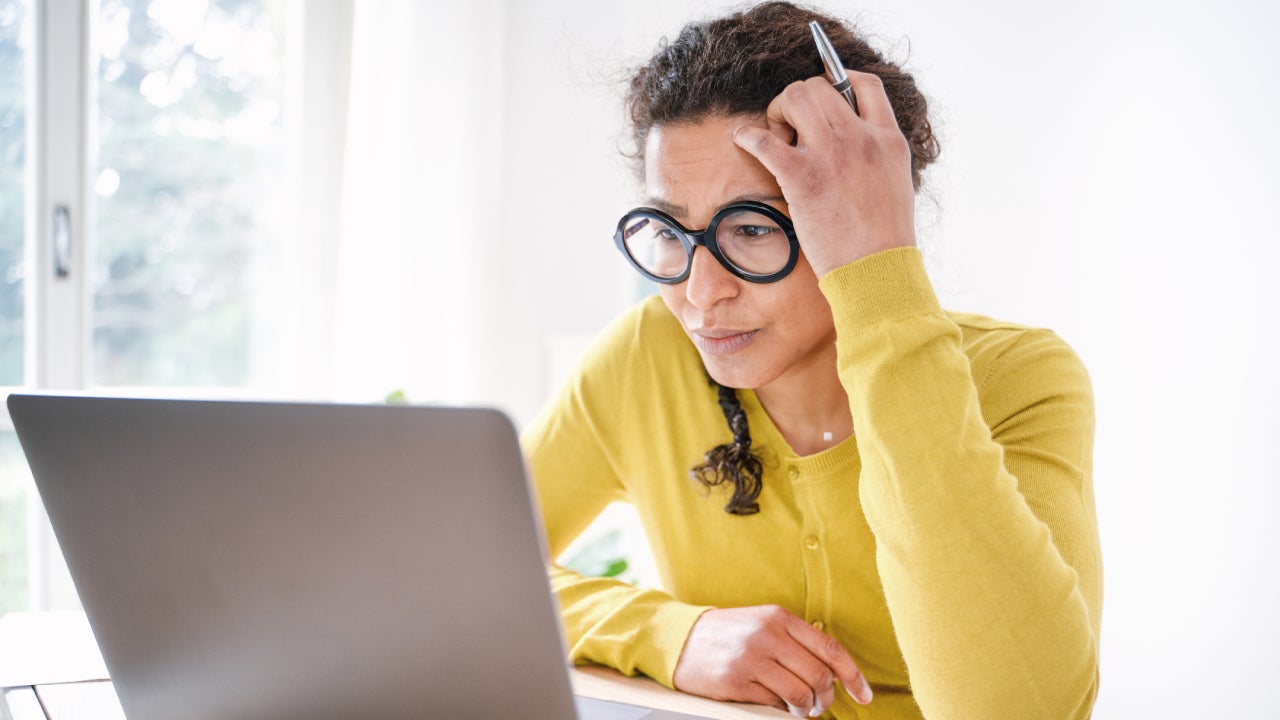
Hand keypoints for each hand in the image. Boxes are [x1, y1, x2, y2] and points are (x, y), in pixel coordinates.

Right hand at [672, 605, 872, 716]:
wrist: (680, 639)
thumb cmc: (728, 634)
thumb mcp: (763, 623)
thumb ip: (796, 640)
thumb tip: (834, 671)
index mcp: (779, 617)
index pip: (830, 648)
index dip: (853, 676)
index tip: (864, 695)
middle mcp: (767, 635)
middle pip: (819, 675)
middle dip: (826, 698)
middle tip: (819, 705)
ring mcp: (751, 658)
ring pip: (800, 694)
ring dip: (806, 709)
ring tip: (800, 709)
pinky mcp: (736, 681)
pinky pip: (774, 704)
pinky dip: (783, 711)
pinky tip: (778, 707)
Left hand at [732, 70, 916, 277]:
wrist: (876, 270)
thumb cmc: (882, 239)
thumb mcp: (894, 184)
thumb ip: (875, 158)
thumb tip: (852, 146)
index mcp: (888, 139)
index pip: (864, 85)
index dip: (837, 82)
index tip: (823, 99)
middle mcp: (862, 138)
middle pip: (819, 86)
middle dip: (797, 101)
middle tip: (790, 131)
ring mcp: (832, 154)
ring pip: (795, 97)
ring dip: (778, 112)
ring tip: (777, 140)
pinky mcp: (803, 177)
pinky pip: (764, 139)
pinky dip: (747, 136)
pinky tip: (743, 142)